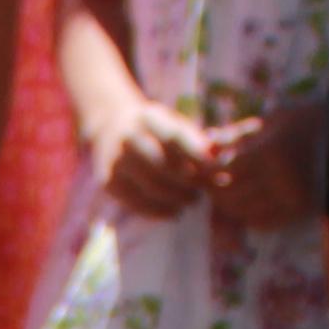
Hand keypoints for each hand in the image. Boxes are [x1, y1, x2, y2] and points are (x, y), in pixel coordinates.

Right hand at [88, 94, 221, 220]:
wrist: (111, 129)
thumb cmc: (156, 132)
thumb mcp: (174, 125)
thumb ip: (197, 141)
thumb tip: (220, 161)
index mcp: (148, 117)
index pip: (175, 138)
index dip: (197, 156)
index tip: (217, 171)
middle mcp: (128, 137)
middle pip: (164, 165)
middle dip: (189, 181)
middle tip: (204, 191)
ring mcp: (116, 160)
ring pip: (152, 186)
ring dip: (177, 198)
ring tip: (191, 200)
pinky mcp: (108, 181)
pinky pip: (136, 202)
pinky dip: (158, 210)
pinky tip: (173, 212)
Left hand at [199, 102, 322, 227]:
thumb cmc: (307, 122)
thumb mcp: (272, 120)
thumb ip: (237, 135)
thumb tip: (206, 141)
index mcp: (271, 152)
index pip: (225, 170)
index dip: (207, 171)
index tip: (200, 168)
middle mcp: (280, 180)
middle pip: (229, 195)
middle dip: (214, 190)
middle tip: (209, 182)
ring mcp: (291, 199)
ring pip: (242, 212)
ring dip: (229, 204)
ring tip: (228, 190)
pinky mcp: (301, 213)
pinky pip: (262, 223)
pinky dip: (249, 215)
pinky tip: (251, 201)